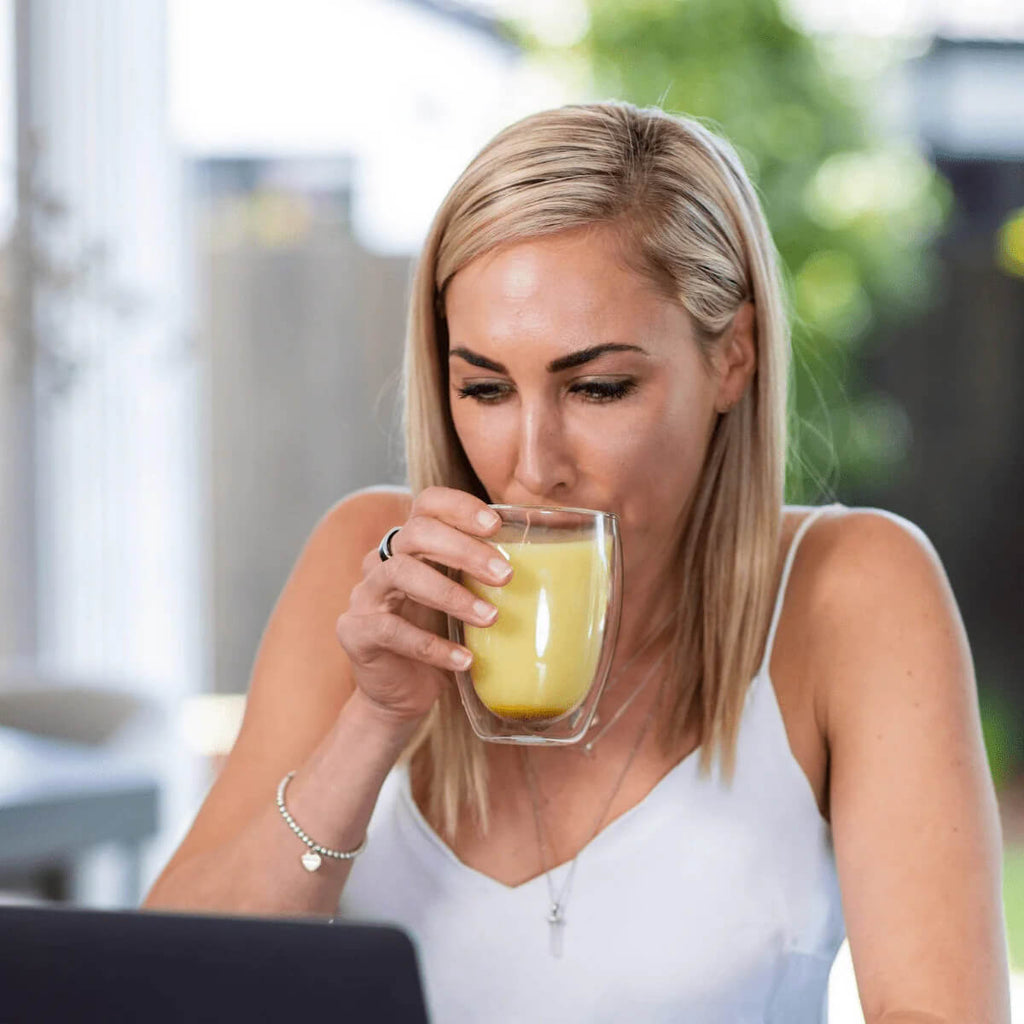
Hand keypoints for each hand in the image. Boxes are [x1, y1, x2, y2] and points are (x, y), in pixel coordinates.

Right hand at [335, 486, 512, 725]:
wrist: (403, 692)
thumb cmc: (441, 637)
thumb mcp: (466, 600)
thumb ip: (488, 577)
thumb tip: (554, 564)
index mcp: (411, 545)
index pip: (427, 504)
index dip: (459, 507)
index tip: (497, 524)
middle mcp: (382, 561)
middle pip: (416, 533)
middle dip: (464, 549)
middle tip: (505, 575)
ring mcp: (366, 595)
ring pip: (401, 574)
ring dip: (451, 594)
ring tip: (491, 618)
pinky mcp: (357, 632)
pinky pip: (392, 630)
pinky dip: (433, 646)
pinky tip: (465, 659)